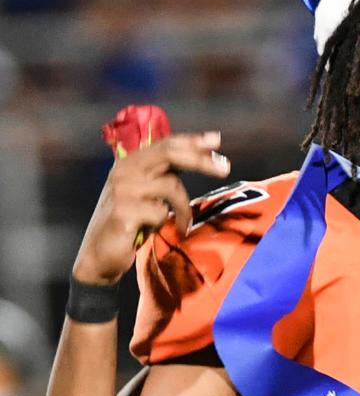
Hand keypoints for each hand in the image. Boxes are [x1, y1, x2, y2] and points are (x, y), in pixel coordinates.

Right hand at [73, 132, 230, 284]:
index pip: (165, 144)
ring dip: (183, 209)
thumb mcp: (147, 194)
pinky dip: (164, 223)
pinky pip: (160, 212)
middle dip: (201, 161)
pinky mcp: (123, 211)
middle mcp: (124, 171)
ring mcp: (122, 190)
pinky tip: (153, 230)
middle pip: (170, 155)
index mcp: (130, 163)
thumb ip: (164, 176)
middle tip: (225, 168)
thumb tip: (200, 157)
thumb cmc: (131, 224)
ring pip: (170, 187)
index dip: (191, 141)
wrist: (99, 255)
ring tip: (183, 225)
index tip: (216, 141)